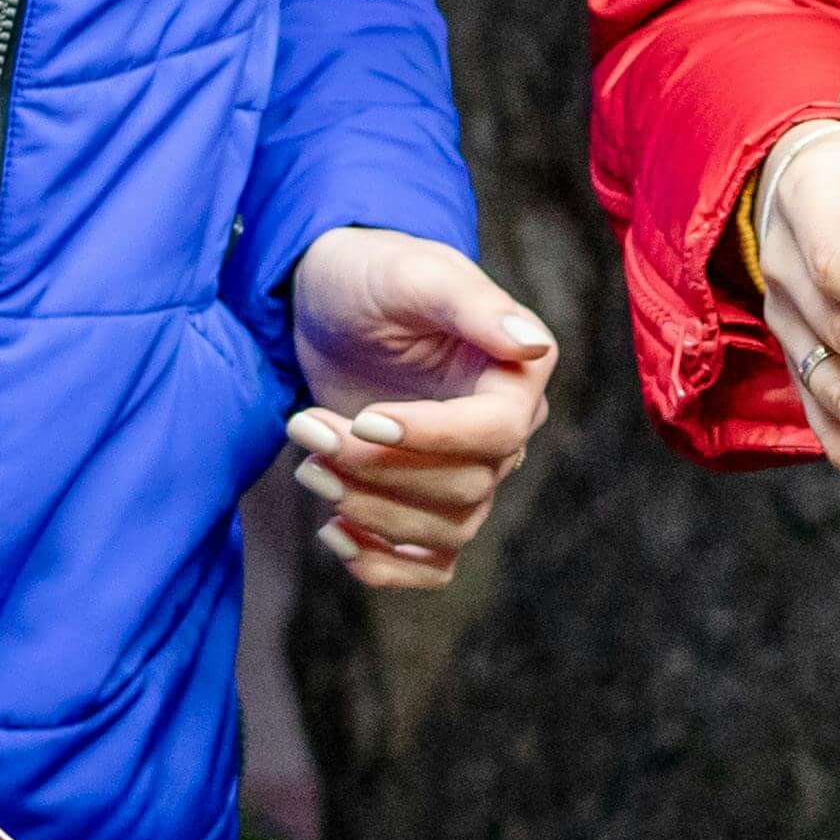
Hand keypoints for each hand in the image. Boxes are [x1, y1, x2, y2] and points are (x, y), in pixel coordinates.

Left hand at [285, 230, 557, 592]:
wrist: (331, 300)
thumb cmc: (375, 274)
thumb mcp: (415, 274)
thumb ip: (472, 304)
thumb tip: (531, 344)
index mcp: (519, 374)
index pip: (497, 431)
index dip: (433, 437)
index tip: (364, 421)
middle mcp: (507, 429)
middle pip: (467, 487)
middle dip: (380, 470)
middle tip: (308, 427)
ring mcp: (471, 470)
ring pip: (449, 529)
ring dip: (373, 512)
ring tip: (309, 468)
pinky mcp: (429, 499)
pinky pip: (432, 563)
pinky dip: (386, 565)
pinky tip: (334, 534)